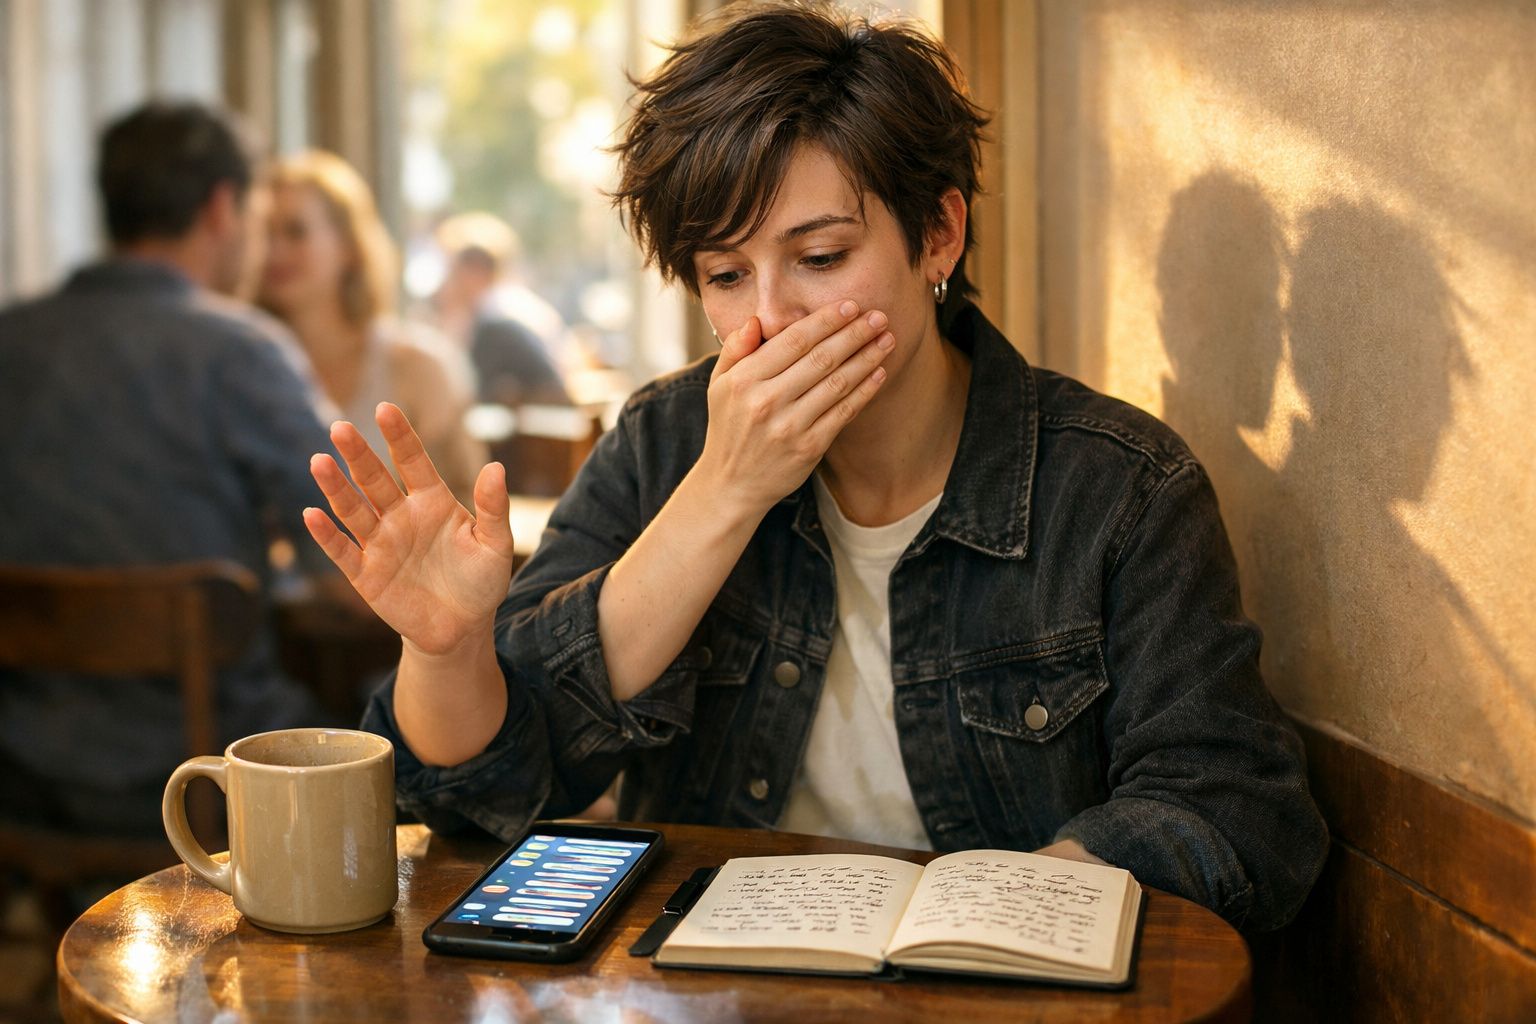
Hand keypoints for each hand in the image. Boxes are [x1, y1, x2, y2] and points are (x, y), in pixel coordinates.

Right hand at [303, 403, 514, 655]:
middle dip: (358, 454)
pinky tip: (312, 514)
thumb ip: (494, 508)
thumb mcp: (494, 544)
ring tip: (319, 461)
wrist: (462, 629)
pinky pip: (343, 551)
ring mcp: (380, 543)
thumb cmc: (481, 581)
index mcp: (432, 502)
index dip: (400, 437)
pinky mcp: (365, 574)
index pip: (412, 461)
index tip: (386, 409)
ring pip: (352, 509)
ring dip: (335, 487)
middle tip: (341, 428)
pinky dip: (327, 534)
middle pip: (374, 479)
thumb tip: (496, 467)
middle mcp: (400, 516)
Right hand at [698, 300, 894, 512]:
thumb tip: (755, 320)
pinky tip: (879, 373)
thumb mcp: (719, 385)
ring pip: (837, 383)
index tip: (850, 305)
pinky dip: (865, 391)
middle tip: (879, 316)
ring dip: (867, 358)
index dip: (826, 320)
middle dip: (854, 334)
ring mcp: (789, 426)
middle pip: (820, 358)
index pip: (793, 340)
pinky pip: (843, 412)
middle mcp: (766, 401)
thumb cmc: (729, 428)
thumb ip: (735, 349)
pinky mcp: (809, 448)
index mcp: (745, 380)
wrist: (731, 484)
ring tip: (887, 339)